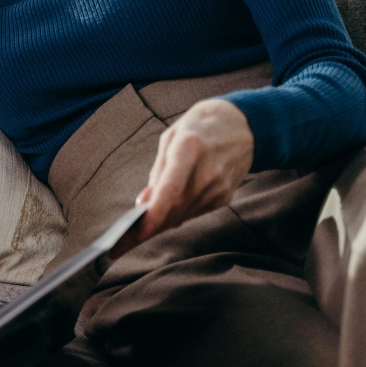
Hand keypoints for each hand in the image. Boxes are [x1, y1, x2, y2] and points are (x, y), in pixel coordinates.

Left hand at [135, 99, 253, 241]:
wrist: (242, 125)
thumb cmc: (197, 127)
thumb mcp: (171, 138)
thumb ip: (158, 171)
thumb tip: (145, 202)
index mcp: (190, 147)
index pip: (172, 187)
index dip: (157, 212)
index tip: (140, 231)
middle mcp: (209, 169)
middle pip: (176, 207)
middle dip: (150, 225)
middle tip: (123, 241)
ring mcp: (220, 186)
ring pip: (184, 214)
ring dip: (162, 221)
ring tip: (139, 229)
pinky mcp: (226, 197)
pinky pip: (195, 212)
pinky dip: (179, 213)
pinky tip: (168, 211)